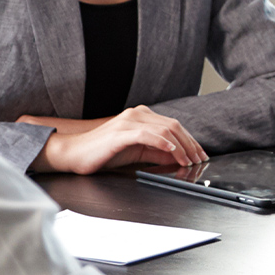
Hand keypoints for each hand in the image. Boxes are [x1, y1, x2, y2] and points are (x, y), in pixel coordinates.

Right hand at [28, 106, 207, 173]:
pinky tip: (172, 151)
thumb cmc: (103, 153)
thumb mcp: (137, 153)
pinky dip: (163, 143)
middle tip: (200, 160)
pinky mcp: (121, 133)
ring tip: (188, 160)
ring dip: (181, 147)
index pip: (174, 126)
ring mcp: (129, 122)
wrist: (74, 154)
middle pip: (173, 126)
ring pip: (164, 130)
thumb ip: (157, 153)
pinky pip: (147, 135)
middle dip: (190, 145)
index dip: (190, 141)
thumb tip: (178, 157)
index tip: (201, 155)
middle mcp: (137, 115)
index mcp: (141, 117)